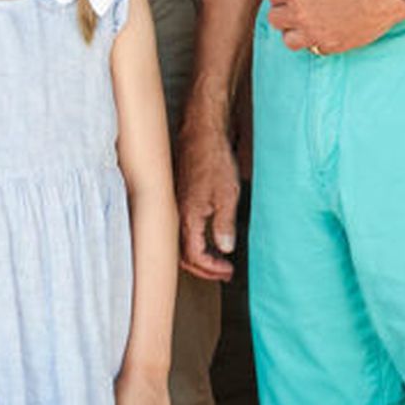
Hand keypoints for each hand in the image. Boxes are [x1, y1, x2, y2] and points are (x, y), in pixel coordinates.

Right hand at [178, 103, 240, 281]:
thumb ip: (224, 225)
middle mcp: (177, 214)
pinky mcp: (180, 197)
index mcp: (187, 217)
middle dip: (203, 268)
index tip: (228, 270)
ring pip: (181, 241)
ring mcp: (177, 205)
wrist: (203, 132)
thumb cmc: (214, 159)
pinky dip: (193, 240)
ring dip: (198, 255)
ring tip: (216, 259)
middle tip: (222, 272)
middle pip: (183, 254)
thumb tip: (225, 248)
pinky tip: (206, 236)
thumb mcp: (228, 195)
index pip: (195, 256)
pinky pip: (181, 227)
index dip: (211, 268)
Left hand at [266, 0, 404, 54]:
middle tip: (294, 6)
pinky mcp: (333, 45)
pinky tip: (325, 30)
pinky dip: (316, 40)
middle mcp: (302, 14)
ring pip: (289, 40)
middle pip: (275, 19)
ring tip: (305, 22)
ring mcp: (317, 33)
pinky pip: (314, 49)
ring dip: (294, 30)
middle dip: (283, 10)